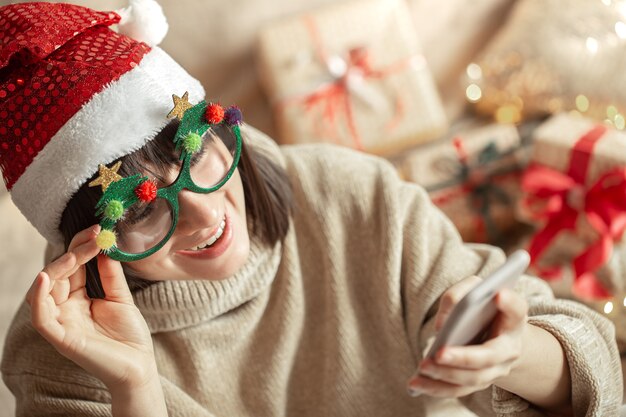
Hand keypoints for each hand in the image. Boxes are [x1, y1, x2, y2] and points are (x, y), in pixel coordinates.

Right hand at [26, 225, 157, 390]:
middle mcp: (65, 309)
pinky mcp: (61, 338)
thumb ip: (110, 275)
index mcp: (77, 299)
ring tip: (77, 252)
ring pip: (43, 291)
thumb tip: (104, 248)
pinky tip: (46, 278)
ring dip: (58, 267)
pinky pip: (41, 317)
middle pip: (55, 274)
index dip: (80, 247)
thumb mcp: (120, 297)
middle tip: (93, 236)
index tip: (97, 230)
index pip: (70, 267)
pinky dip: (39, 297)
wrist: (139, 364)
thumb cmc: (129, 334)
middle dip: (72, 251)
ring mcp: (61, 323)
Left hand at [407, 275, 527, 397]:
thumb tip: (442, 325)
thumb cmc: (483, 306)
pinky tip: (416, 383)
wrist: (497, 332)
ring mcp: (496, 370)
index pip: (516, 310)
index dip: (509, 303)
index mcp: (513, 320)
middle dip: (464, 357)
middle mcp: (510, 348)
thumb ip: (459, 295)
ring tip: (423, 367)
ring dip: (446, 375)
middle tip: (439, 353)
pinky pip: (458, 389)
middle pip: (489, 356)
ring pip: (473, 378)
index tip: (498, 294)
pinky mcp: (479, 381)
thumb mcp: (474, 290)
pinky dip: (436, 388)